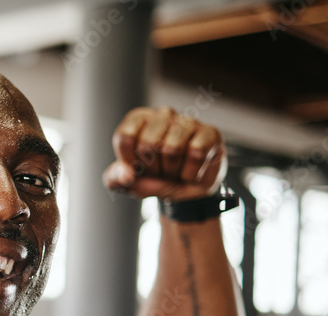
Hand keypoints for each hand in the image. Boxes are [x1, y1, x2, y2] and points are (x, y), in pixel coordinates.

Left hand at [102, 106, 225, 201]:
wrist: (186, 190)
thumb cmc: (155, 178)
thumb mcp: (129, 182)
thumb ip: (117, 179)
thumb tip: (126, 175)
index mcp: (139, 119)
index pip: (125, 136)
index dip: (130, 160)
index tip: (138, 167)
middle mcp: (163, 114)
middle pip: (148, 143)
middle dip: (152, 169)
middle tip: (160, 171)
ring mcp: (188, 121)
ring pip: (172, 149)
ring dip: (172, 172)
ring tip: (175, 171)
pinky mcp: (210, 132)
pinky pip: (196, 154)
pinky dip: (191, 173)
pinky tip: (191, 171)